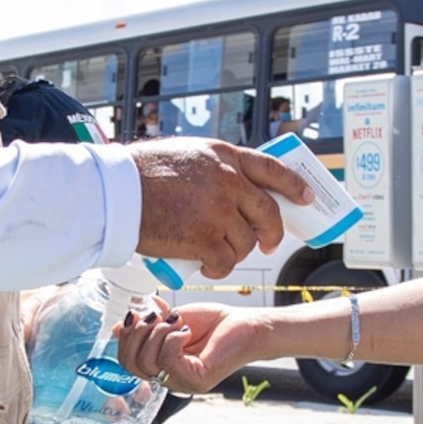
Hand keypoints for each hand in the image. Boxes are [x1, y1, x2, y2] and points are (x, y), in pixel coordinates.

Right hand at [121, 302, 271, 393]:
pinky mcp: (197, 380)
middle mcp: (169, 379)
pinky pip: (168, 360)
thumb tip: (119, 326)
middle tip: (156, 316)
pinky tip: (187, 331)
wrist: (246, 325)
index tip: (135, 314)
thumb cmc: (214, 323)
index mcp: (161, 367)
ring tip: (177, 322)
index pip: (127, 362)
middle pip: (131, 365)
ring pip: (148, 362)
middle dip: (137, 334)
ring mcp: (183, 383)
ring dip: (158, 333)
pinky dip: (173, 339)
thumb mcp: (172, 320)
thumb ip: (148, 325)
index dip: (125, 338)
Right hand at [127, 140, 307, 278]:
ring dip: (236, 252)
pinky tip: (208, 266)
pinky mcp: (205, 238)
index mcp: (224, 156)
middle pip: (267, 212)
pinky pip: (225, 261)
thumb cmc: (140, 174)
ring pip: (246, 241)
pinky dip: (219, 268)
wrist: (116, 192)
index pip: (272, 169)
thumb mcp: (185, 155)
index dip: (293, 185)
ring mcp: (219, 210)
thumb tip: (230, 187)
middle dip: (271, 232)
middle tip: (267, 244)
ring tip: (217, 254)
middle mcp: (228, 180)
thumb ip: (212, 168)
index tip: (305, 198)